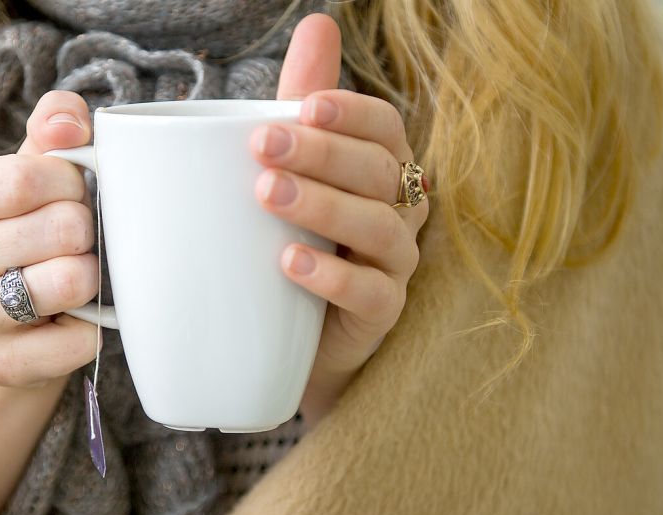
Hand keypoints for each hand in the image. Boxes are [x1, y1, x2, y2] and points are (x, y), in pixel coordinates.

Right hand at [0, 90, 101, 387]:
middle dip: (86, 230)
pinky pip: (78, 340)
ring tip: (73, 274)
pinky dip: (91, 328)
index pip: (30, 177)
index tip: (73, 192)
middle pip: (60, 228)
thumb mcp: (31, 171)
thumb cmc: (26, 230)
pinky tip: (70, 319)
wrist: (9, 323)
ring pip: (72, 282)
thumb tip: (71, 123)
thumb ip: (53, 128)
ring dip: (92, 276)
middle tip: (75, 240)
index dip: (73, 182)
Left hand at [257, 15, 429, 425]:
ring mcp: (395, 264)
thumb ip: (303, 105)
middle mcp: (399, 210)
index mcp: (380, 167)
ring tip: (268, 195)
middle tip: (263, 146)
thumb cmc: (295, 238)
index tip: (303, 106)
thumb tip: (318, 22)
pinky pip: (373, 294)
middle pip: (377, 171)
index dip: (350, 113)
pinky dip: (332, 277)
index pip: (384, 127)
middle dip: (322, 153)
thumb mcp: (294, 170)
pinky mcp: (381, 315)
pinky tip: (289, 264)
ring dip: (323, 206)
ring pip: (378, 227)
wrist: (292, 336)